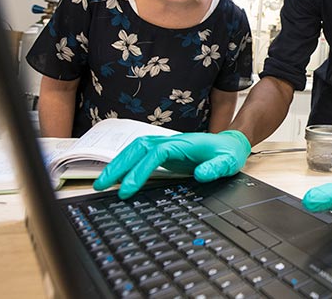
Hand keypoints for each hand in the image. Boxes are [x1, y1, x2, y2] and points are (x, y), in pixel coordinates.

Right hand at [93, 130, 250, 198]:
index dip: (140, 171)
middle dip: (118, 165)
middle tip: (102, 184)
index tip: (129, 189)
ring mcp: (165, 146)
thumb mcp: (228, 163)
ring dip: (118, 164)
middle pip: (137, 148)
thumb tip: (201, 174)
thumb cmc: (228, 154)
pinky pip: (140, 156)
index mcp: (183, 144)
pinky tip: (118, 177)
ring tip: (102, 182)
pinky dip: (126, 164)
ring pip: (135, 150)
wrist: (230, 144)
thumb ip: (216, 168)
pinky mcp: (164, 152)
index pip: (154, 154)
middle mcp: (170, 142)